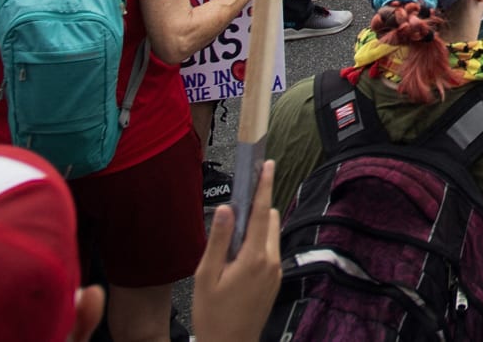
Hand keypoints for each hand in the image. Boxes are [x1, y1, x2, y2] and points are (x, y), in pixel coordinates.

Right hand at [193, 159, 280, 341]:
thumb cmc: (213, 316)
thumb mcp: (206, 276)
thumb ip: (218, 240)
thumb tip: (226, 209)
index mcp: (255, 258)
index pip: (262, 211)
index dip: (264, 185)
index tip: (267, 165)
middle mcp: (271, 262)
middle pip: (269, 220)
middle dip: (255, 210)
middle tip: (233, 214)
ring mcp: (276, 272)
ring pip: (271, 235)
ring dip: (256, 229)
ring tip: (229, 246)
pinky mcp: (275, 281)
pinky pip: (270, 252)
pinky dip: (257, 245)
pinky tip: (236, 261)